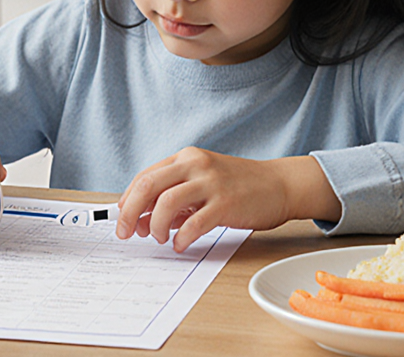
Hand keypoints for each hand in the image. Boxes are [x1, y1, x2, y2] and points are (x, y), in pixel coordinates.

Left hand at [115, 148, 340, 252]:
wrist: (280, 184)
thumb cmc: (239, 187)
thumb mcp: (202, 184)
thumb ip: (174, 199)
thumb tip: (142, 221)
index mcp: (186, 158)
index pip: (145, 176)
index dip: (128, 200)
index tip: (123, 219)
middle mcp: (196, 165)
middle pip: (149, 185)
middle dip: (131, 212)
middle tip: (127, 233)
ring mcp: (212, 183)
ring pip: (167, 202)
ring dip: (156, 225)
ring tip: (160, 238)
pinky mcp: (227, 203)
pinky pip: (194, 223)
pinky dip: (181, 237)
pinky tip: (180, 244)